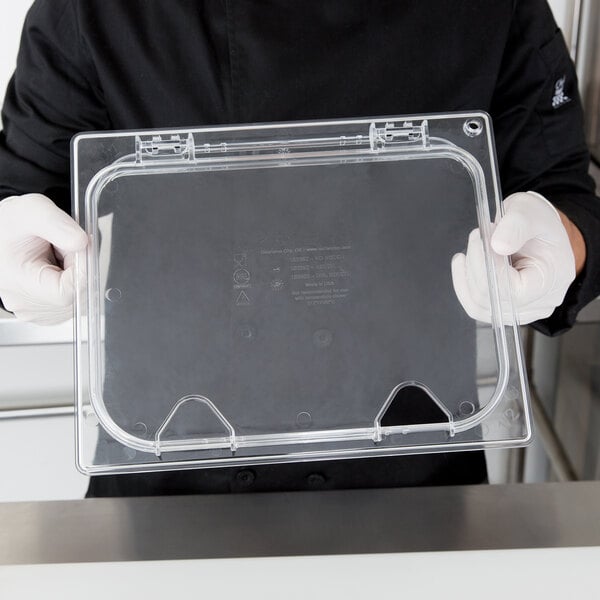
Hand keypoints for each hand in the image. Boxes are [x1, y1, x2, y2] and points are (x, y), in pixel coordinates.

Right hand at [0, 193, 87, 324]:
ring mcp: (37, 311)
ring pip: (79, 299)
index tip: (83, 248)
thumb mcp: (33, 211)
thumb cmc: (11, 225)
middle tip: (65, 247)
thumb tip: (83, 243)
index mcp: (18, 282)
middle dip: (80, 268)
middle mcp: (26, 304)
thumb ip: (58, 225)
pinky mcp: (46, 312)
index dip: (84, 269)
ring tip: (57, 255)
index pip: (67, 292)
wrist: (2, 231)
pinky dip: (74, 283)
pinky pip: (74, 302)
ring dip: (78, 275)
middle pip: (76, 295)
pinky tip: (57, 268)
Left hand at [451, 191, 578, 324]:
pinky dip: (464, 282)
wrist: (537, 228)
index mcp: (551, 280)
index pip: (509, 289)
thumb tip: (498, 246)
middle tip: (477, 237)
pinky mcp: (505, 308)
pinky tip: (464, 262)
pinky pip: (476, 305)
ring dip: (467, 274)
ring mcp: (521, 309)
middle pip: (490, 300)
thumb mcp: (531, 211)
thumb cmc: (538, 221)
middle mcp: (539, 302)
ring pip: (477, 305)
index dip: (485, 266)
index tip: (480, 238)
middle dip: (475, 266)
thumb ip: (516, 226)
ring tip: (474, 247)